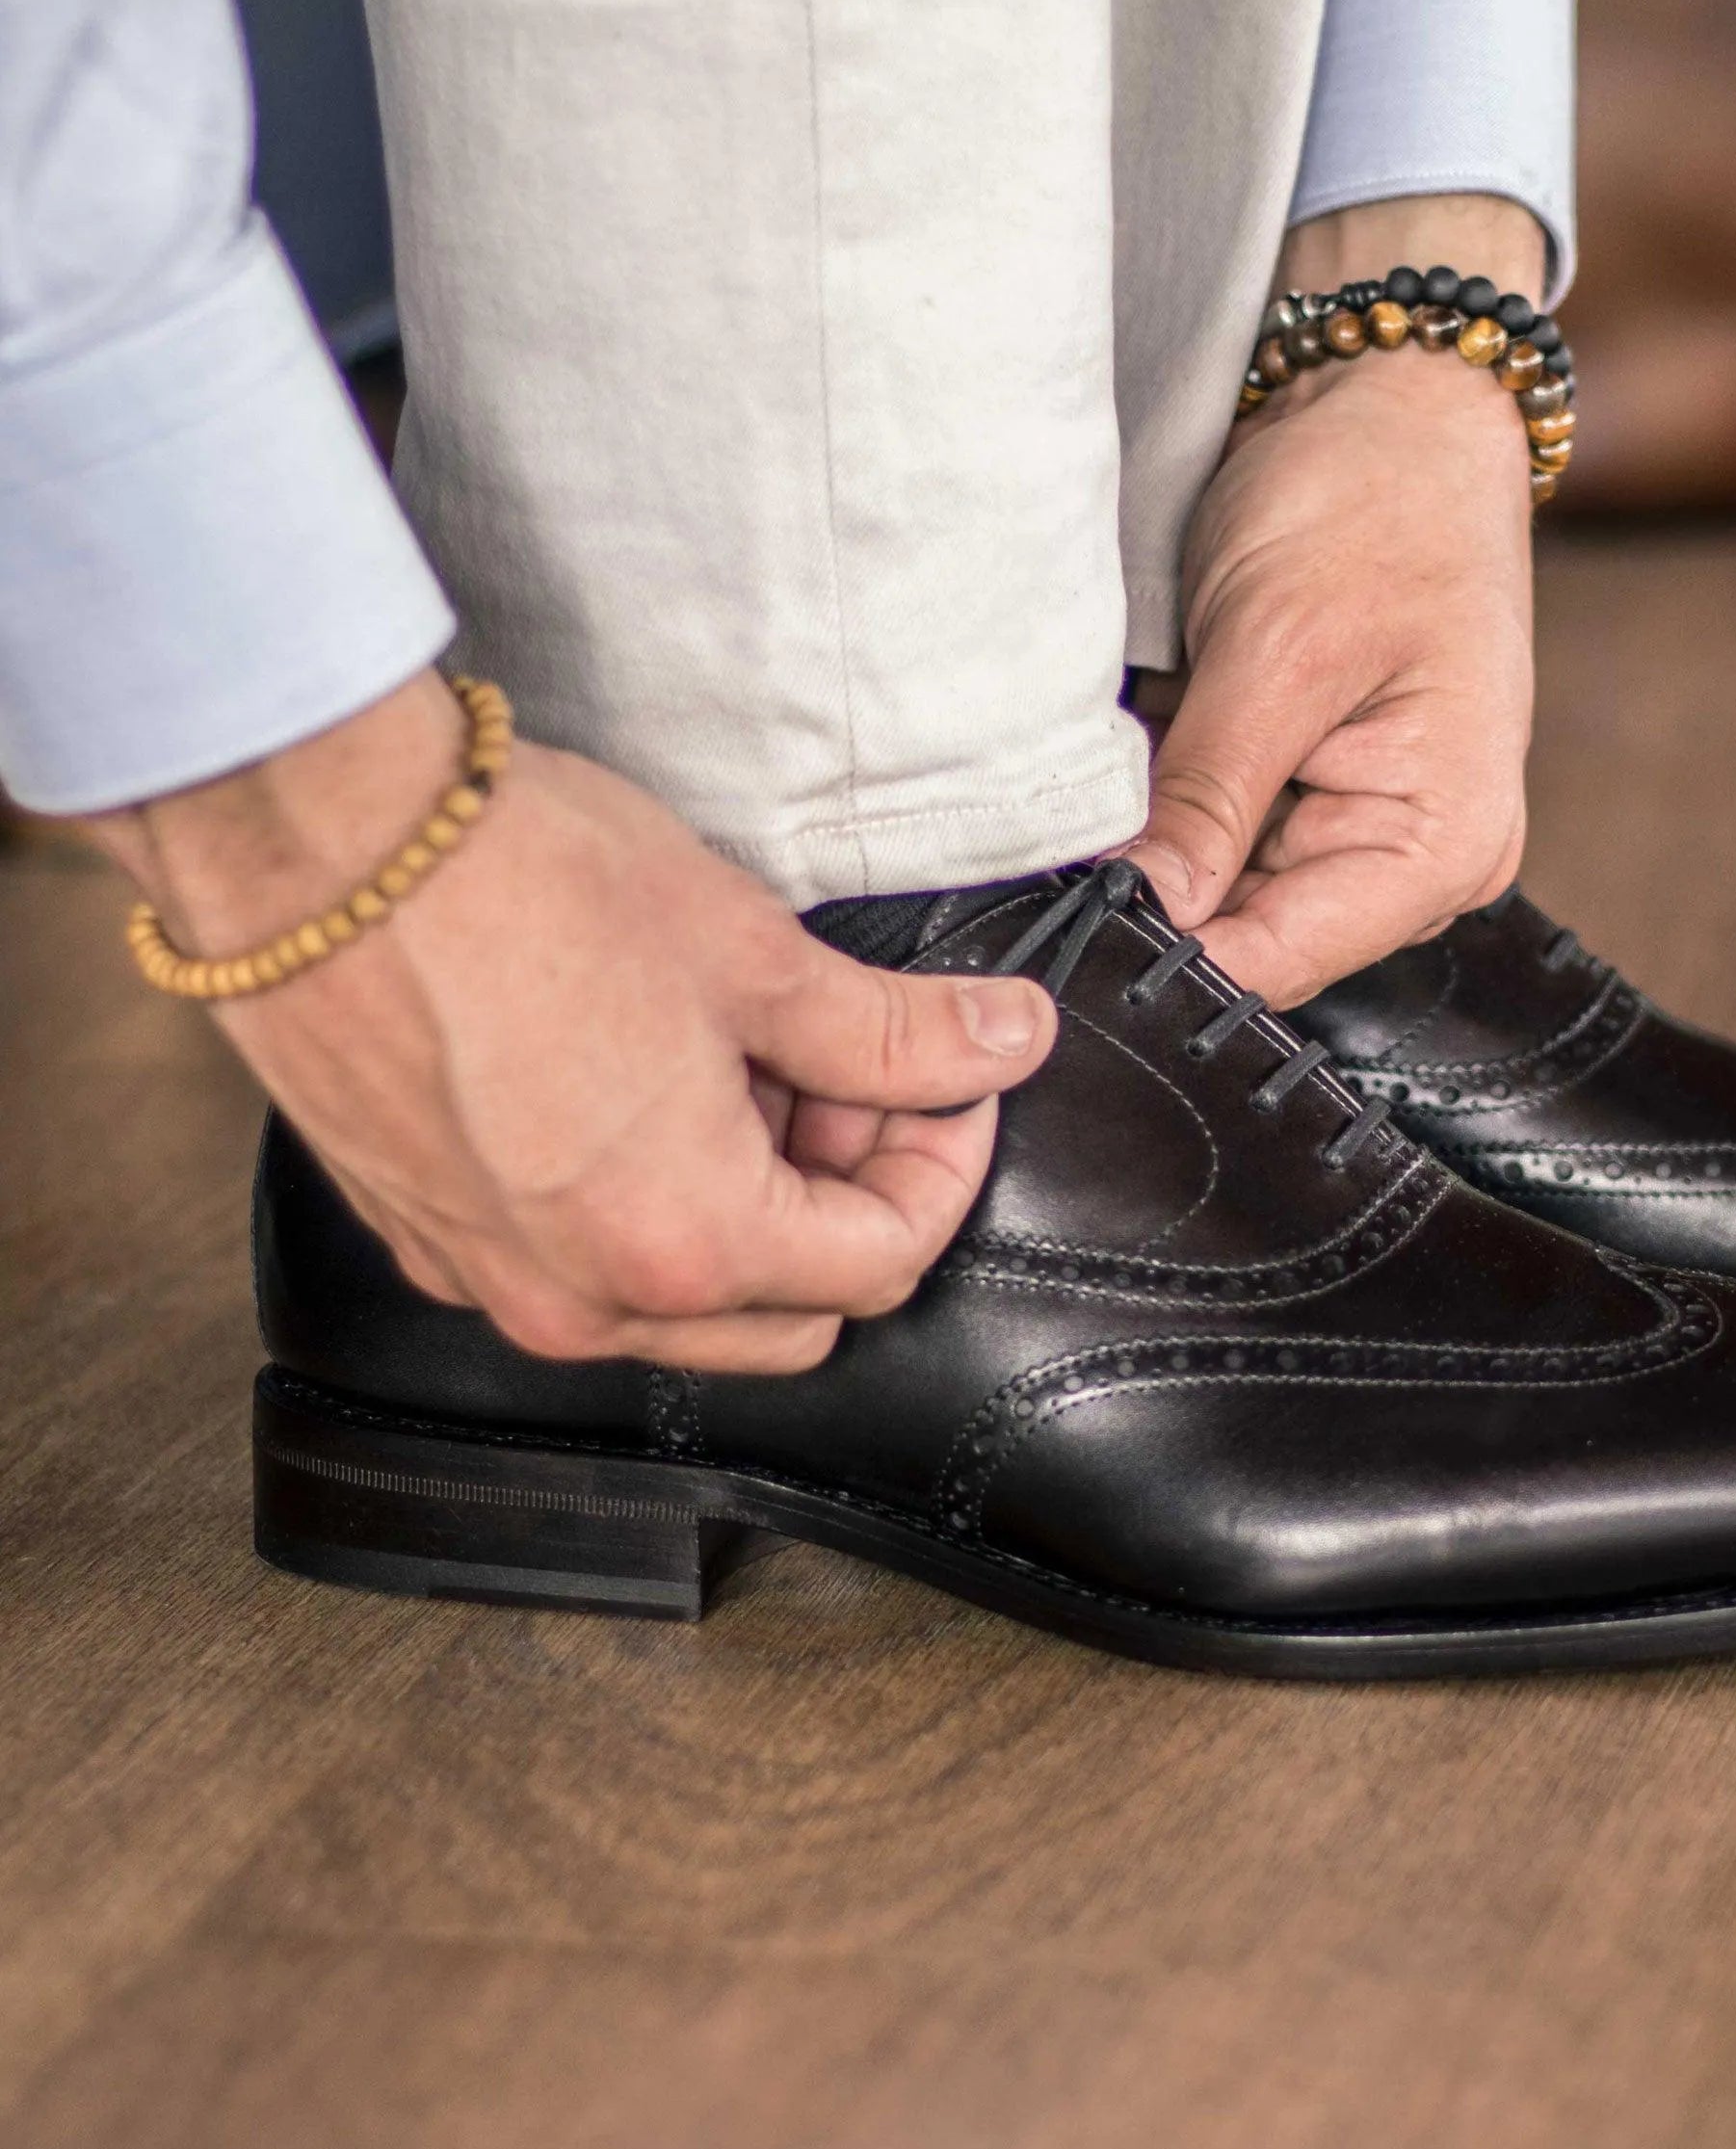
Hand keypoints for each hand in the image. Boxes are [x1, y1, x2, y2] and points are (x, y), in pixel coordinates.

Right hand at [82, 673, 1054, 1372]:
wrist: (315, 841)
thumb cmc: (524, 888)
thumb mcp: (752, 955)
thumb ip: (893, 1029)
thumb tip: (1006, 1040)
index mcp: (685, 1245)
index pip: (884, 1260)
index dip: (944, 1163)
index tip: (950, 1078)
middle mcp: (583, 1298)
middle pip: (793, 1307)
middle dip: (850, 1194)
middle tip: (853, 1070)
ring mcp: (492, 1276)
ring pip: (685, 1299)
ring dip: (751, 1199)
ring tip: (746, 1057)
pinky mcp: (427, 1233)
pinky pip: (578, 1264)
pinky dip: (647, 1200)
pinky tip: (647, 1079)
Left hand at [1125, 195, 1543, 1006]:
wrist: (1398, 399)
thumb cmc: (1376, 500)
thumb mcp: (1277, 651)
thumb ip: (1205, 802)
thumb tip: (1135, 918)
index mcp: (1440, 845)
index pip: (1274, 961)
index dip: (1157, 958)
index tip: (1053, 930)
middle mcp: (1418, 861)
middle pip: (1247, 940)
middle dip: (1148, 897)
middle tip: (1050, 844)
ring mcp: (1366, 829)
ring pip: (1220, 893)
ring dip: (1151, 846)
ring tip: (1097, 776)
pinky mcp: (1319, 792)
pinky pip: (1222, 839)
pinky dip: (1166, 807)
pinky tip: (1130, 755)